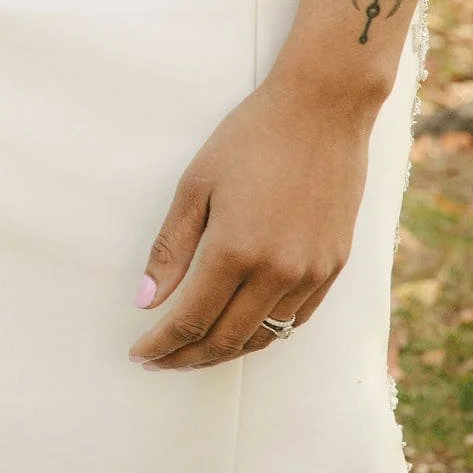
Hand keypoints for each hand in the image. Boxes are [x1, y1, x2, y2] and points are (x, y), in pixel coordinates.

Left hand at [128, 74, 374, 370]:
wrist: (322, 111)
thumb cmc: (249, 139)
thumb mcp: (195, 186)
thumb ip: (171, 249)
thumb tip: (146, 301)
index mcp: (236, 251)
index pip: (190, 320)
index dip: (161, 345)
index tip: (138, 354)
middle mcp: (278, 272)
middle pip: (226, 339)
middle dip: (186, 358)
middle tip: (158, 361)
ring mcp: (312, 273)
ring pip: (263, 337)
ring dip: (224, 351)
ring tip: (192, 352)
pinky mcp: (334, 267)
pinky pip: (295, 320)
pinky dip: (264, 334)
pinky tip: (241, 329)